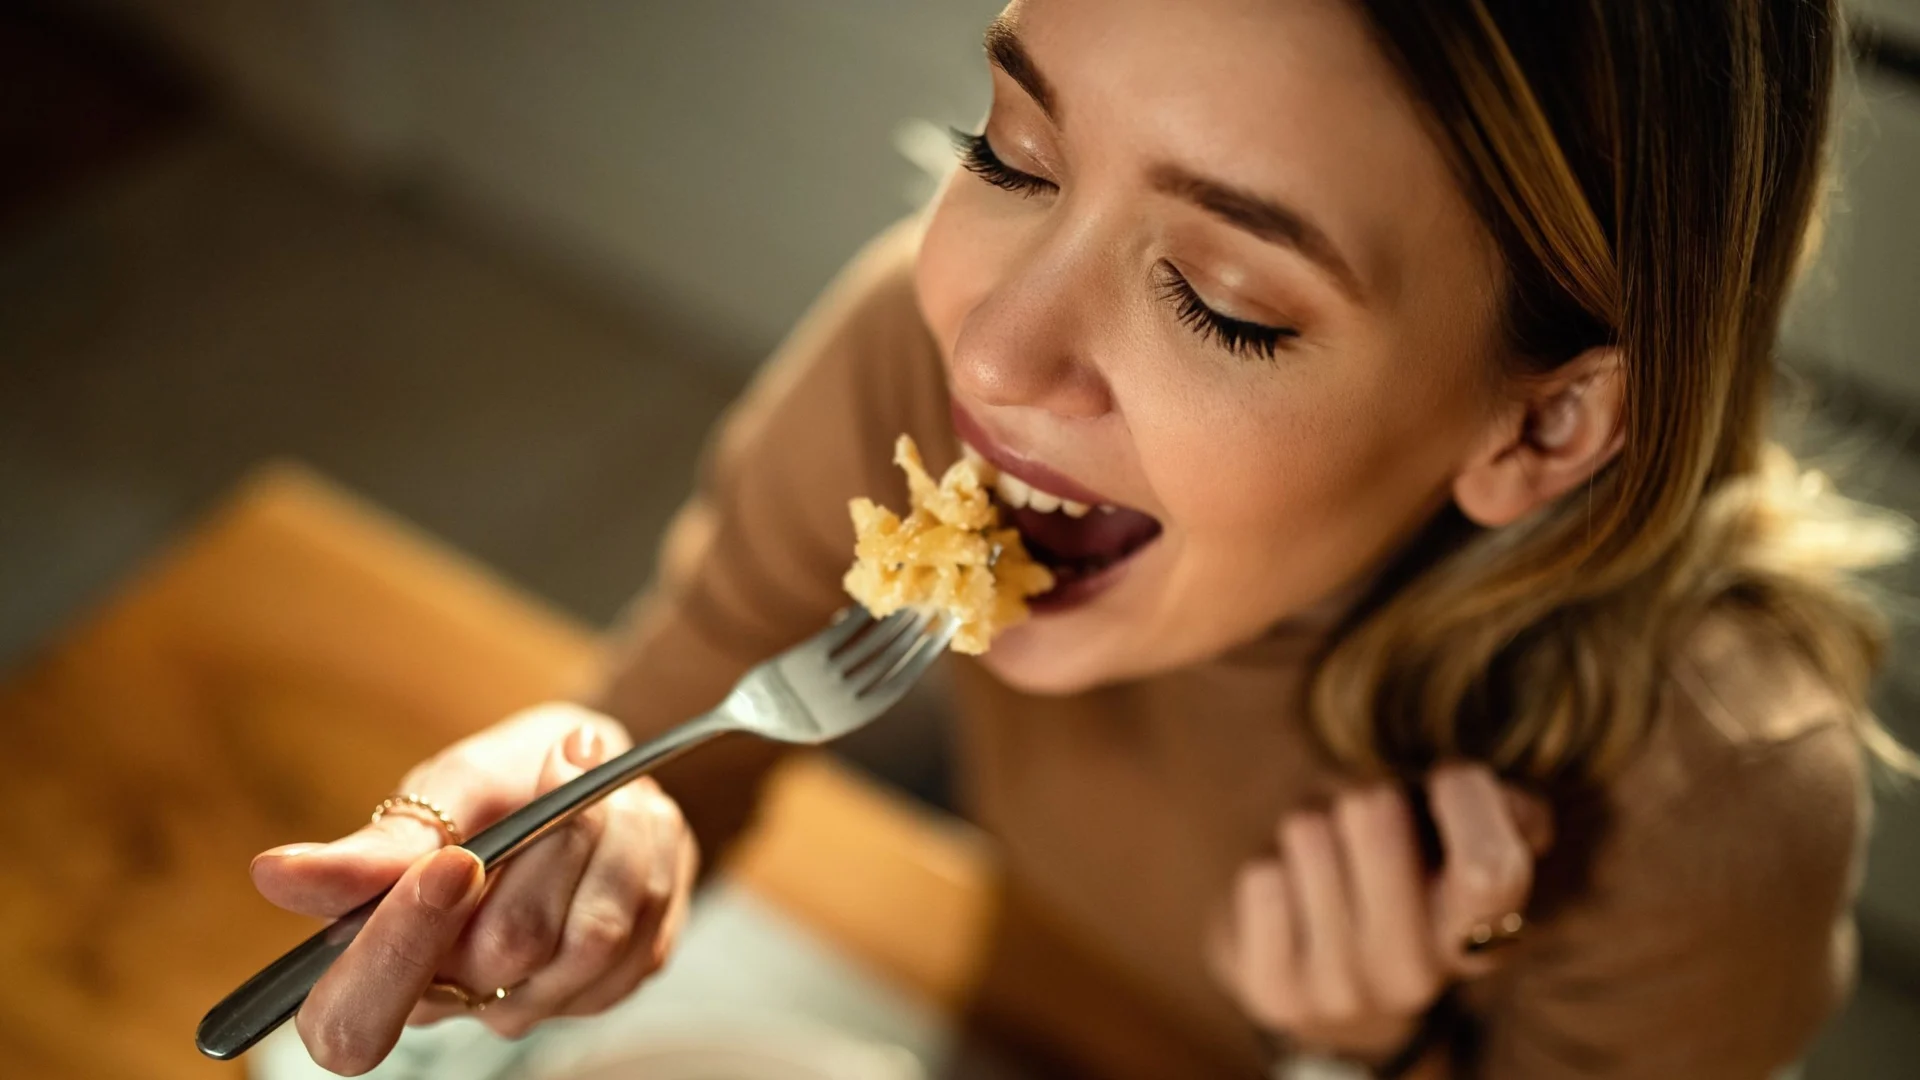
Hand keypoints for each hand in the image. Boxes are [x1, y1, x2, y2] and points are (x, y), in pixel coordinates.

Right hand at [249, 703, 696, 1074]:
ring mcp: (536, 1000)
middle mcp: (455, 996)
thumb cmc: (502, 782)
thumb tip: (276, 875)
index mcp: (378, 958)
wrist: (596, 771)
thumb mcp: (442, 790)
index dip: (397, 951)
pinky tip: (630, 827)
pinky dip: (647, 857)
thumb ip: (380, 846)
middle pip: (507, 952)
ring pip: (592, 938)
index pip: (352, 1022)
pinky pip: (644, 931)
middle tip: (562, 763)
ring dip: (611, 839)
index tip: (452, 861)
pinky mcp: (608, 986)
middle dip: (550, 843)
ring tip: (605, 788)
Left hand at [1208, 763, 1551, 1066]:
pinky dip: (1270, 864)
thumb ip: (1497, 813)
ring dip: (1310, 825)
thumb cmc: (1405, 878)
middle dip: (1365, 794)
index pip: (1488, 869)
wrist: (1330, 979)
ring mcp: (1343, 991)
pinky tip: (1292, 895)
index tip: (1447, 778)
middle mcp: (1417, 977)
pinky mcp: (1276, 992)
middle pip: (1372, 811)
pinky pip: (1263, 879)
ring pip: (1307, 832)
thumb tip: (1502, 801)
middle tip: (1366, 822)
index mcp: (1483, 938)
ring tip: (1327, 860)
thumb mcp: (1460, 845)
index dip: (1465, 798)